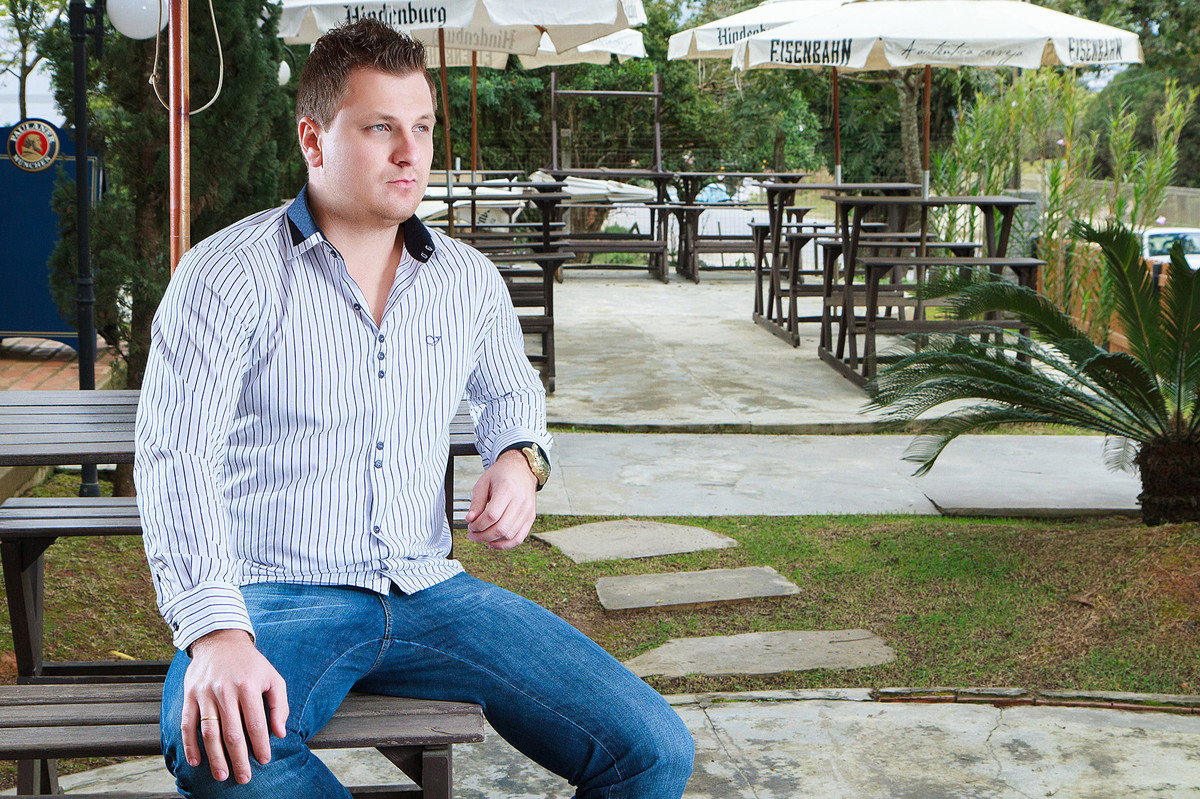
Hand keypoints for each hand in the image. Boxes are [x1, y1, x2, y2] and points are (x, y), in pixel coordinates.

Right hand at [181, 629, 288, 784]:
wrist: (220, 641)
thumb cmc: (251, 664)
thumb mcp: (273, 677)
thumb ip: (279, 705)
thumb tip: (279, 733)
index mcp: (248, 686)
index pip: (255, 723)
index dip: (260, 745)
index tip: (265, 760)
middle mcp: (225, 691)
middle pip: (232, 733)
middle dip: (239, 759)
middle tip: (244, 778)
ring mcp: (205, 694)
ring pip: (209, 732)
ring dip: (215, 757)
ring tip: (222, 775)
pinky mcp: (190, 696)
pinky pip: (187, 725)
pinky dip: (190, 745)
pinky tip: (196, 762)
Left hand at [465, 449, 537, 549]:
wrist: (522, 469)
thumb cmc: (502, 474)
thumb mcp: (483, 482)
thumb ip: (476, 502)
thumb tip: (470, 520)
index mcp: (507, 489)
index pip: (492, 515)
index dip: (478, 524)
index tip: (470, 525)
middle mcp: (520, 501)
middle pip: (501, 528)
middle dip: (483, 536)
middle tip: (472, 535)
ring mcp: (527, 511)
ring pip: (510, 535)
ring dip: (492, 541)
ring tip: (481, 538)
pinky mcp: (531, 517)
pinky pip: (519, 537)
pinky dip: (506, 545)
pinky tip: (494, 543)